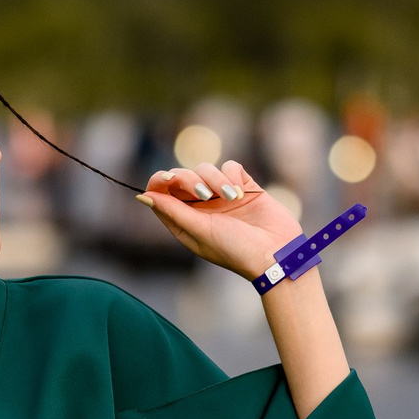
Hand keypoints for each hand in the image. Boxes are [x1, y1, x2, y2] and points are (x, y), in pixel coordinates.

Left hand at [138, 162, 298, 280]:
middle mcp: (200, 208)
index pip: (161, 194)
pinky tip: (242, 192)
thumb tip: (142, 196)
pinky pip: (230, 166)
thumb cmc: (236, 248)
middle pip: (182, 177)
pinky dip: (233, 175)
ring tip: (232, 198)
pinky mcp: (243, 186)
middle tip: (206, 195)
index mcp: (184, 222)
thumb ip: (172, 211)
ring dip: (217, 179)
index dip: (160, 182)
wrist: (276, 252)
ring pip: (207, 169)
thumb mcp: (200, 230)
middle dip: (191, 180)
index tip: (168, 179)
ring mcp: (222, 196)